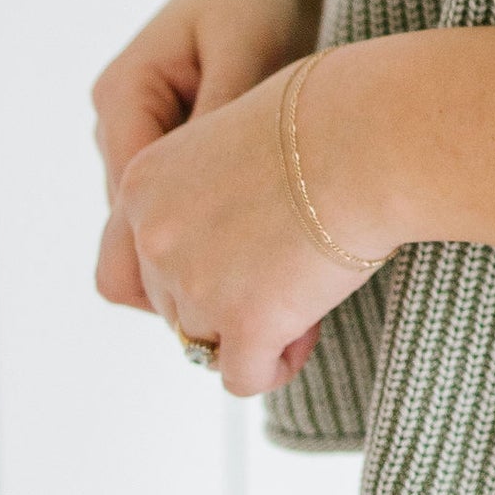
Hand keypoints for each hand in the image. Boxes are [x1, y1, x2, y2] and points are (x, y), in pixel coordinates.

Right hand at [90, 0, 334, 321]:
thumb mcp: (250, 40)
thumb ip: (226, 110)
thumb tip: (214, 179)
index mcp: (124, 99)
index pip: (127, 210)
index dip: (177, 264)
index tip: (249, 297)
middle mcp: (128, 135)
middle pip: (132, 248)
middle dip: (193, 293)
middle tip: (273, 324)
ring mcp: (156, 157)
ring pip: (161, 253)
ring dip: (215, 286)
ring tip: (292, 314)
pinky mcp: (192, 169)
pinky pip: (193, 233)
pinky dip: (233, 263)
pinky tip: (293, 283)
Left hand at [102, 60, 378, 394]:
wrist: (373, 138)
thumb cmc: (330, 117)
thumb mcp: (238, 131)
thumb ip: (209, 184)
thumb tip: (230, 226)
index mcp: (145, 185)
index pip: (120, 269)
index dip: (168, 282)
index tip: (220, 270)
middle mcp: (156, 237)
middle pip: (169, 309)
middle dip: (220, 302)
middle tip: (282, 275)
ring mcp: (196, 283)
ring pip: (204, 343)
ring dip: (251, 331)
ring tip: (307, 295)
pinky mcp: (245, 322)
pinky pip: (243, 377)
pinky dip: (274, 366)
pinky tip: (309, 331)